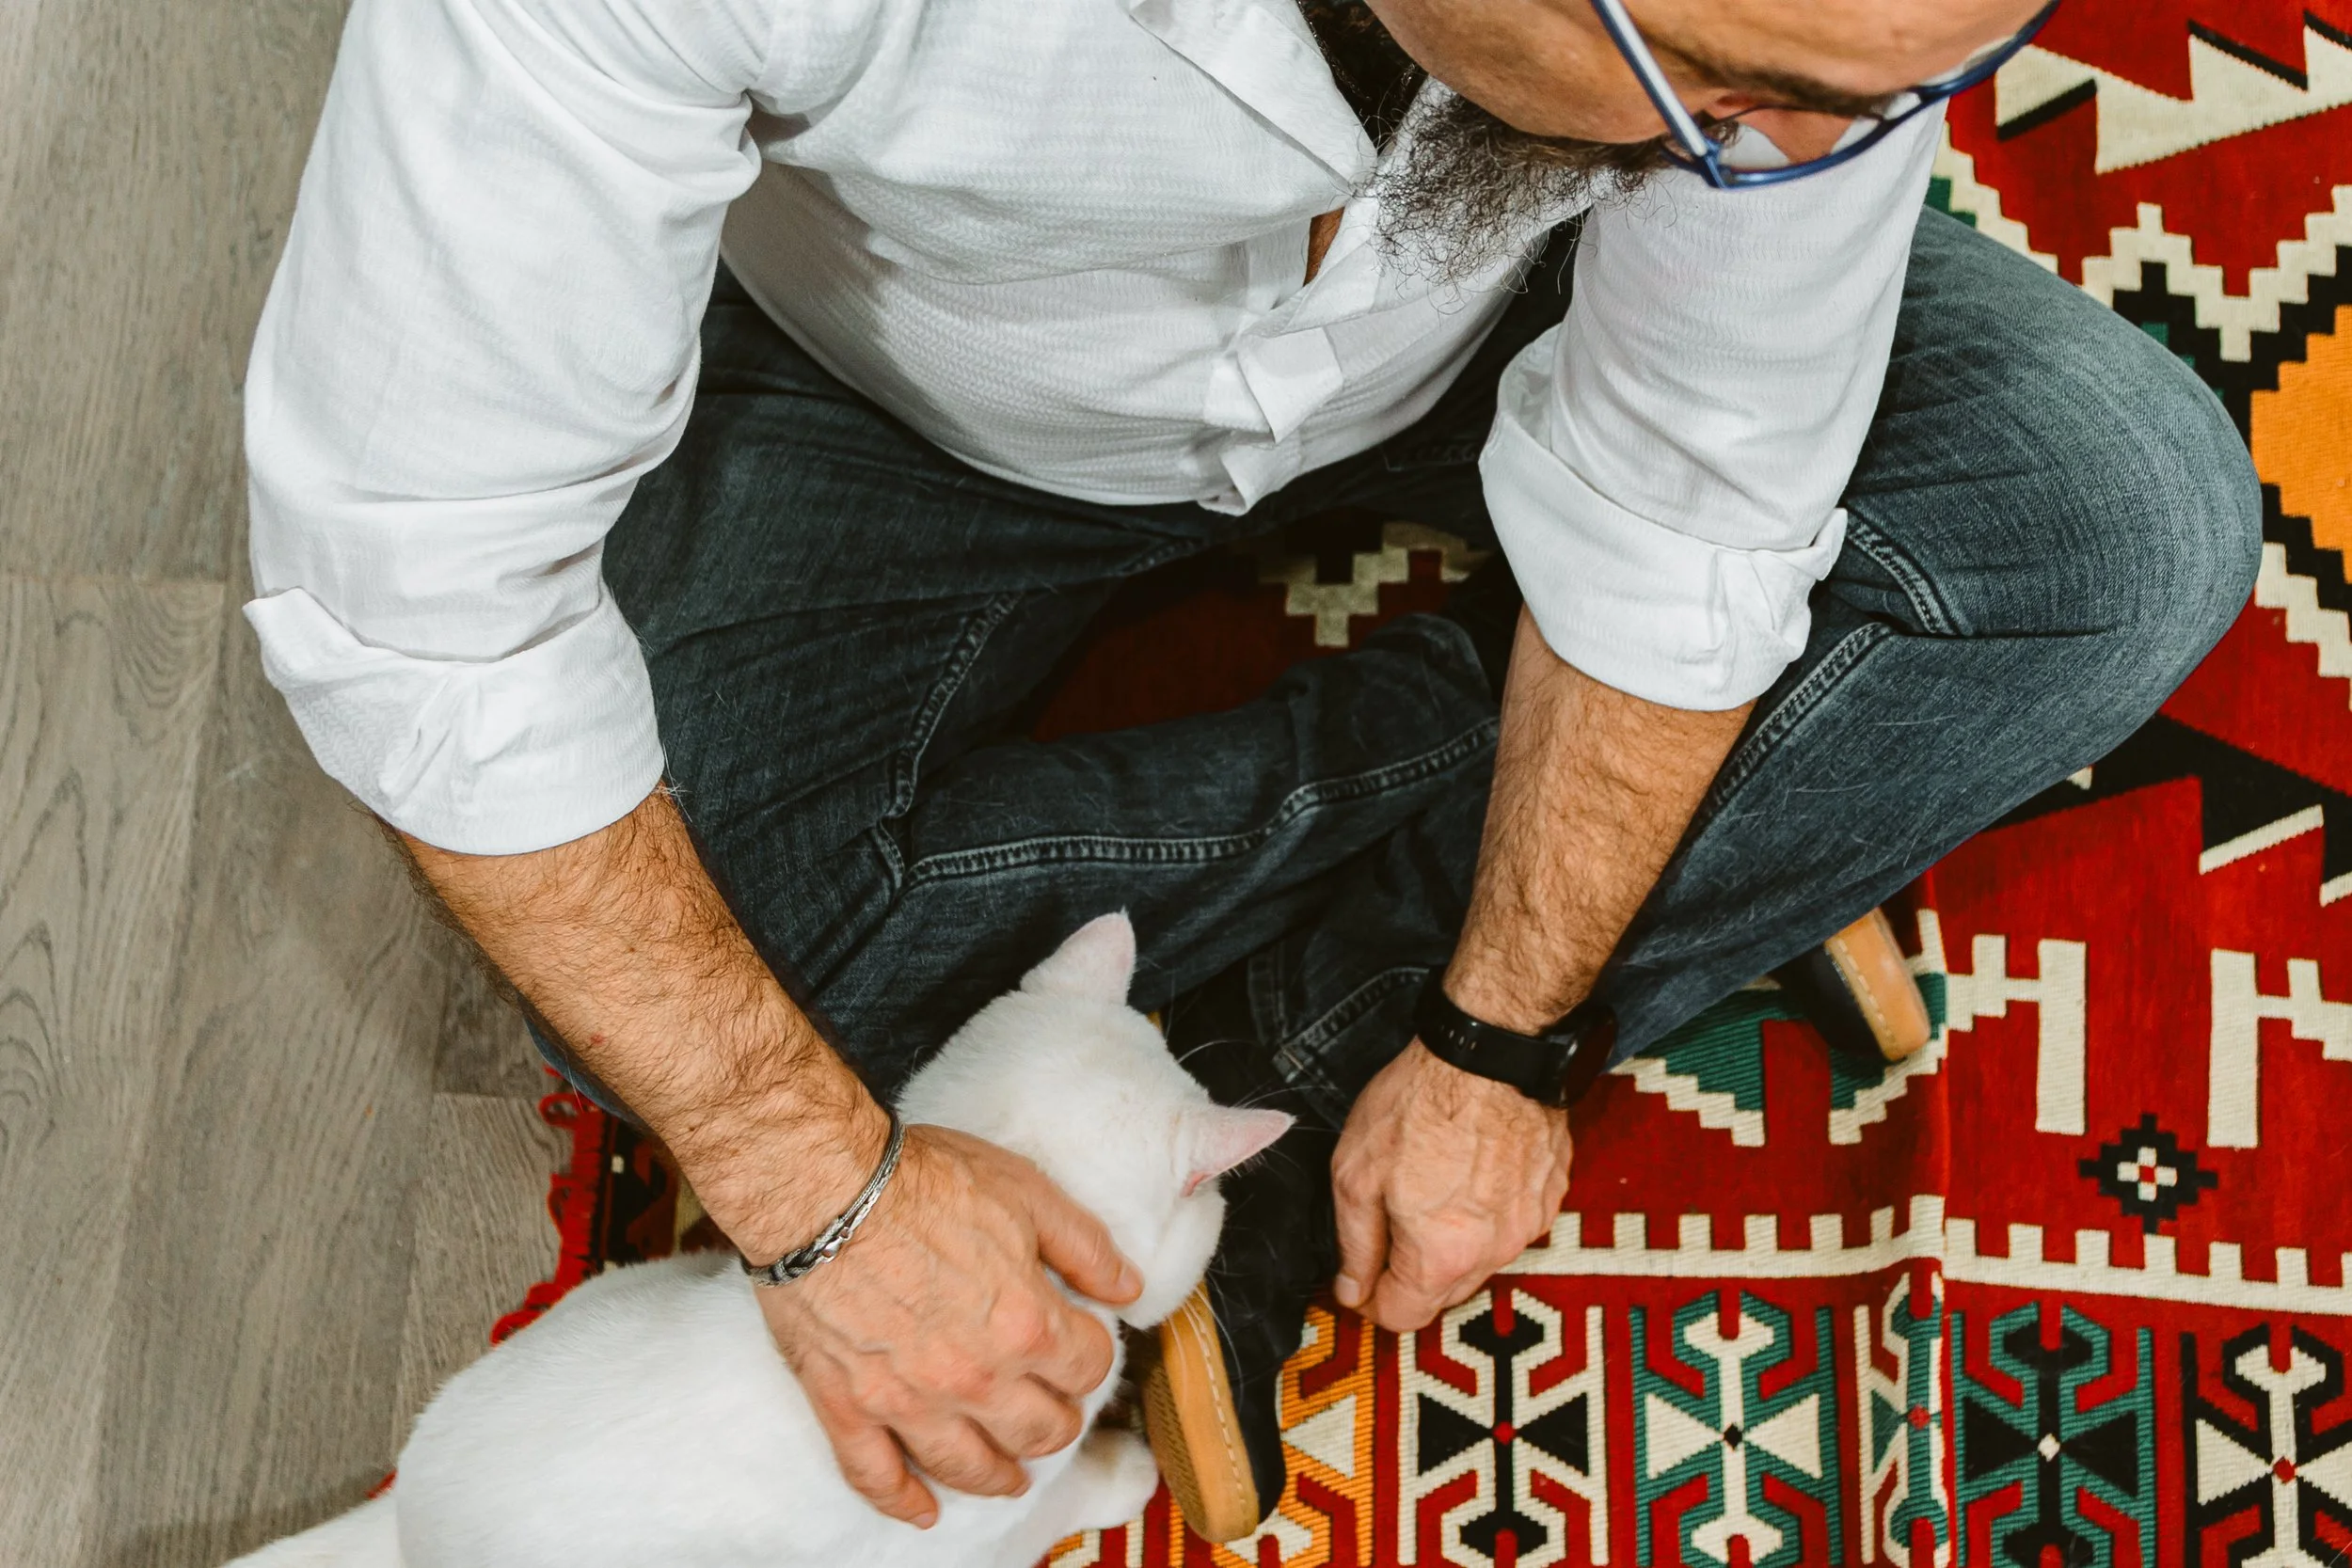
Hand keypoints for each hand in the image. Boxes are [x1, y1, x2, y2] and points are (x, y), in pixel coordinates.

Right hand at [738, 1124, 1141, 1526]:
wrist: (824, 1189)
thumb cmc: (921, 1182)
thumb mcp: (1026, 1193)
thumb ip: (1085, 1247)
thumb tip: (1129, 1287)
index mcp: (1026, 1325)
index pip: (1087, 1367)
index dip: (1091, 1355)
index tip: (1082, 1345)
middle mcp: (975, 1379)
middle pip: (1040, 1430)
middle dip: (1058, 1423)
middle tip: (1055, 1413)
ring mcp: (909, 1402)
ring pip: (970, 1467)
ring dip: (999, 1475)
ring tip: (1010, 1476)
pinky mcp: (848, 1407)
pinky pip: (877, 1476)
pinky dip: (902, 1501)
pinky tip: (923, 1511)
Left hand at [1329, 1041, 1571, 1331]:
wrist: (1490, 1051)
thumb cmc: (1419, 1104)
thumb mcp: (1356, 1175)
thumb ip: (1355, 1244)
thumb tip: (1353, 1290)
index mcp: (1441, 1257)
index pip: (1403, 1317)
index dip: (1371, 1303)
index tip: (1358, 1280)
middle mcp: (1494, 1252)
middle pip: (1444, 1294)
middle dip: (1410, 1275)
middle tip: (1387, 1228)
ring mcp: (1529, 1223)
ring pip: (1481, 1259)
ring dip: (1452, 1243)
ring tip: (1431, 1188)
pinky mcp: (1551, 1192)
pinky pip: (1511, 1223)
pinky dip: (1488, 1213)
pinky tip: (1470, 1171)